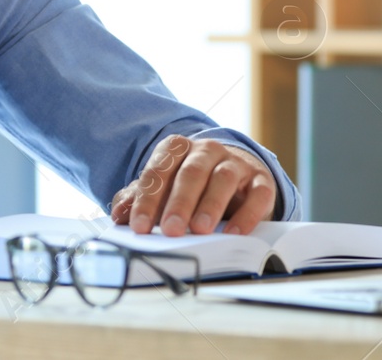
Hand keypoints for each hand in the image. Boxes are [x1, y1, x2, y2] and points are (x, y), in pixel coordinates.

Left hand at [110, 135, 278, 236]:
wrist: (236, 179)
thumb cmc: (191, 186)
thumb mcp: (163, 190)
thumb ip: (139, 199)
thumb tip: (120, 214)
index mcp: (177, 148)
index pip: (158, 171)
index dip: (147, 200)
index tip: (138, 227)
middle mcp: (207, 150)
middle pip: (190, 173)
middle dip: (179, 203)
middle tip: (170, 230)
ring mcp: (235, 163)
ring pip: (223, 178)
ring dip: (210, 204)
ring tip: (201, 229)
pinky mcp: (260, 180)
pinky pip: (257, 194)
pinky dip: (247, 214)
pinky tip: (234, 232)